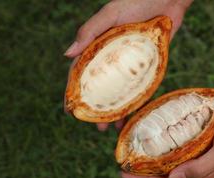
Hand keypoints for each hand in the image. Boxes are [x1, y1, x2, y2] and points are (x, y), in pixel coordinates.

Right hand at [64, 0, 192, 130]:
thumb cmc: (137, 1)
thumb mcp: (111, 14)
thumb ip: (90, 32)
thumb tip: (67, 55)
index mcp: (98, 47)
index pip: (82, 74)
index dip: (74, 92)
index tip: (70, 111)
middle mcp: (112, 59)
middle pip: (101, 89)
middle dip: (98, 109)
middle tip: (97, 127)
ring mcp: (129, 65)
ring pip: (119, 93)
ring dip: (116, 111)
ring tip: (113, 129)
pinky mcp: (147, 67)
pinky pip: (139, 88)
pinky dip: (135, 103)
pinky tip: (133, 117)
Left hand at [121, 85, 213, 177]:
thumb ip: (202, 167)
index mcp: (202, 170)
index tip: (124, 172)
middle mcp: (196, 160)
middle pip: (163, 170)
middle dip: (143, 169)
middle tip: (123, 160)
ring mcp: (195, 146)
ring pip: (167, 154)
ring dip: (149, 153)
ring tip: (131, 146)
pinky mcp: (195, 133)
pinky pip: (173, 138)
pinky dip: (160, 137)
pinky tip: (150, 129)